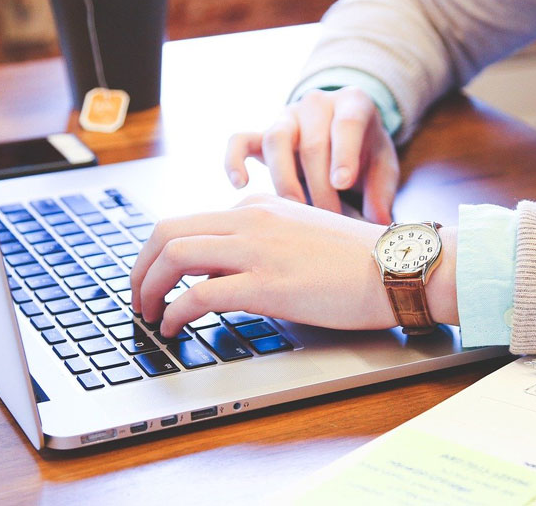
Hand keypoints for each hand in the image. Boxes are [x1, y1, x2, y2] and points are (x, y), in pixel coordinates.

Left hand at [130, 195, 458, 336]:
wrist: (398, 267)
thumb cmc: (359, 260)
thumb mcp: (301, 236)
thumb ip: (261, 244)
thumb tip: (221, 274)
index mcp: (259, 207)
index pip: (190, 222)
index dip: (160, 255)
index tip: (155, 279)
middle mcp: (250, 219)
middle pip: (167, 231)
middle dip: (140, 267)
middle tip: (137, 297)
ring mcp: (257, 250)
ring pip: (174, 255)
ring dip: (148, 287)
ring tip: (147, 314)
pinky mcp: (266, 284)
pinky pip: (199, 294)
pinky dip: (175, 312)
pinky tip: (174, 328)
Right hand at [224, 87, 398, 223]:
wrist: (343, 131)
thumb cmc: (366, 151)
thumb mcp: (383, 165)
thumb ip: (382, 191)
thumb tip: (379, 222)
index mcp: (353, 103)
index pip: (347, 123)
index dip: (343, 153)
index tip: (342, 183)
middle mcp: (317, 104)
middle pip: (312, 142)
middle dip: (319, 185)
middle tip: (329, 219)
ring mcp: (287, 117)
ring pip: (276, 140)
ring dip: (285, 180)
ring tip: (295, 211)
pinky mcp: (262, 133)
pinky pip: (240, 140)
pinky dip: (235, 160)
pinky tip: (240, 185)